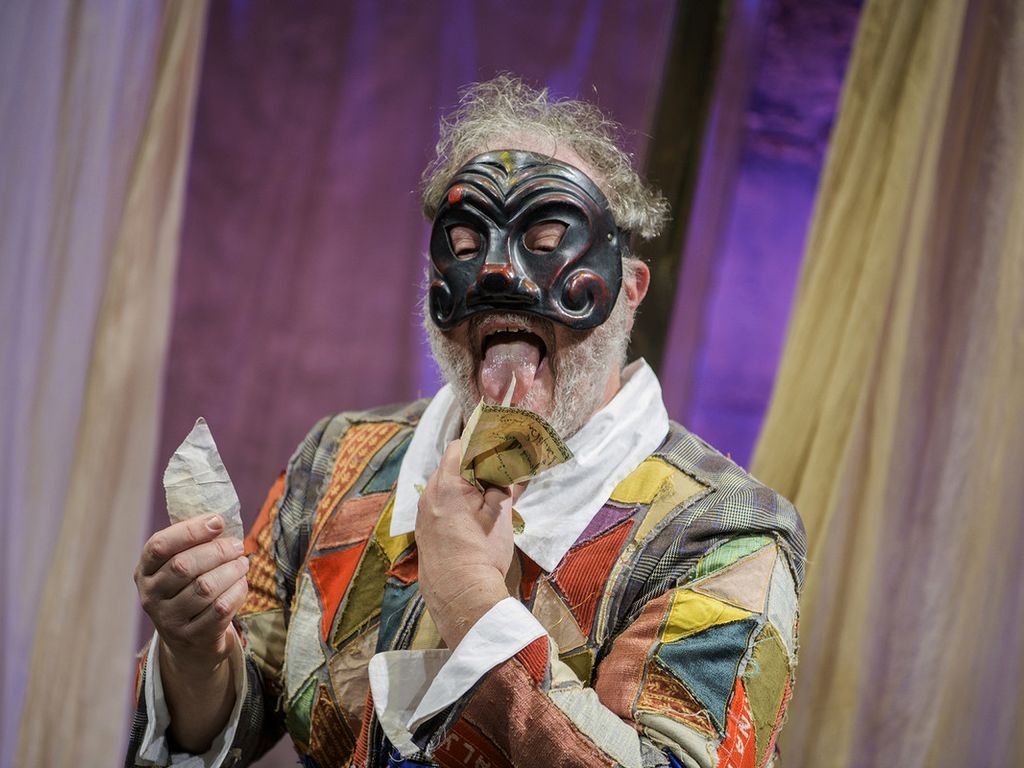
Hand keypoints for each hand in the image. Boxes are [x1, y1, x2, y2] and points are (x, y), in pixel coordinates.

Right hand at [134, 514, 248, 673]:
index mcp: (145, 571)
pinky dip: (237, 591)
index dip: (190, 531)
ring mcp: (169, 620)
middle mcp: (151, 596)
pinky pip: (220, 608)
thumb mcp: (178, 567)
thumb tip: (218, 520)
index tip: (217, 522)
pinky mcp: (192, 636)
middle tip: (237, 545)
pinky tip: (241, 583)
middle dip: (218, 551)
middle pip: (184, 565)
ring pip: (205, 587)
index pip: (159, 546)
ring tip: (242, 563)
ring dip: (231, 570)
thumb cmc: (187, 591)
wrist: (188, 643)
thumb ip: (192, 544)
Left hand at [416, 440, 516, 646]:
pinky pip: (439, 506)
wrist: (461, 594)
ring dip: (464, 487)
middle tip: (497, 472)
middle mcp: (428, 495)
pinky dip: (455, 504)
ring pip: (444, 488)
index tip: (496, 446)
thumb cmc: (483, 552)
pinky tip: (473, 516)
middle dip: (473, 467)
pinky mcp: (423, 532)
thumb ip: (503, 487)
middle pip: (450, 467)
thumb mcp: (501, 514)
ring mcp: (422, 515)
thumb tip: (509, 473)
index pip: (458, 447)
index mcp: (446, 484)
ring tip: (488, 496)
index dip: (478, 442)